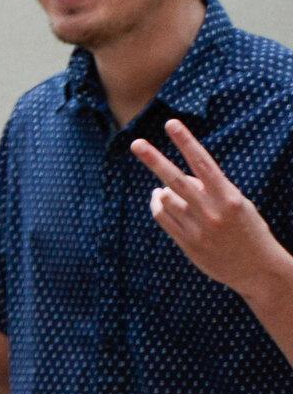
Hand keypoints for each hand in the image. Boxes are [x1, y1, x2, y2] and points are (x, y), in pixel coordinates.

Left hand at [131, 118, 292, 301]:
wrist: (258, 269)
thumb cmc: (248, 230)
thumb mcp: (237, 204)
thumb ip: (210, 190)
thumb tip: (173, 182)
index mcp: (229, 197)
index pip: (203, 162)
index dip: (186, 142)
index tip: (171, 124)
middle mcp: (211, 211)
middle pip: (176, 180)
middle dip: (154, 160)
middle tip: (136, 143)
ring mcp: (197, 228)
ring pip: (166, 199)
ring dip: (161, 190)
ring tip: (162, 187)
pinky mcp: (187, 243)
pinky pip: (162, 217)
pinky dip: (157, 205)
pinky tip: (159, 200)